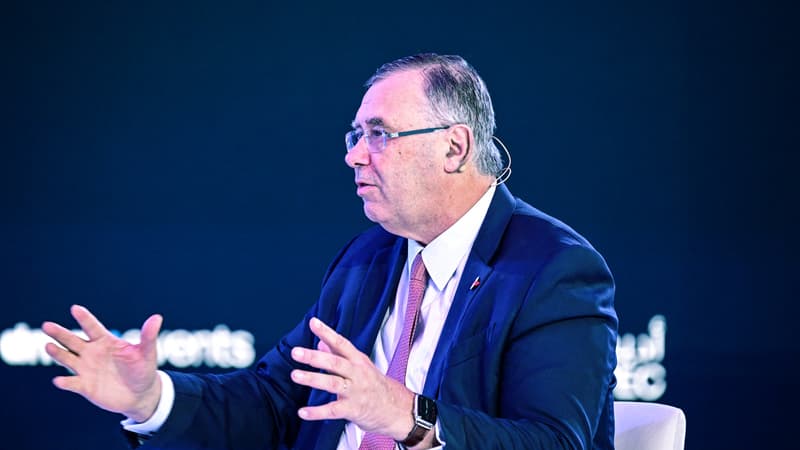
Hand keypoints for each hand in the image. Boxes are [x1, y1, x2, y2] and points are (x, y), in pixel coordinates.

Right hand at [42, 305, 163, 421]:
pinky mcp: (85, 386)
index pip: (93, 327)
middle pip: (73, 340)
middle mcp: (92, 353)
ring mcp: (86, 369)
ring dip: (58, 353)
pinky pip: (72, 383)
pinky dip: (65, 382)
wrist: (140, 395)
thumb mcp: (147, 353)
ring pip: (67, 359)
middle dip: (60, 333)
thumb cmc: (143, 370)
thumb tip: (157, 317)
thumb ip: (148, 336)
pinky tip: (59, 380)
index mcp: (106, 342)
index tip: (75, 308)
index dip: (84, 318)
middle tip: (47, 325)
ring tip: (48, 346)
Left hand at [289, 317, 414, 440]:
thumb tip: (320, 341)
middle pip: (335, 363)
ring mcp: (355, 392)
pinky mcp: (353, 410)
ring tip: (295, 375)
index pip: (341, 343)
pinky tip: (302, 412)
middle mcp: (357, 374)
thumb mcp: (360, 365)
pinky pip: (333, 411)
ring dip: (313, 379)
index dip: (327, 332)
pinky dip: (317, 412)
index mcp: (358, 360)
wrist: (397, 409)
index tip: (313, 322)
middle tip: (296, 352)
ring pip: (332, 383)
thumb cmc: (375, 385)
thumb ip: (338, 354)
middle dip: (315, 357)